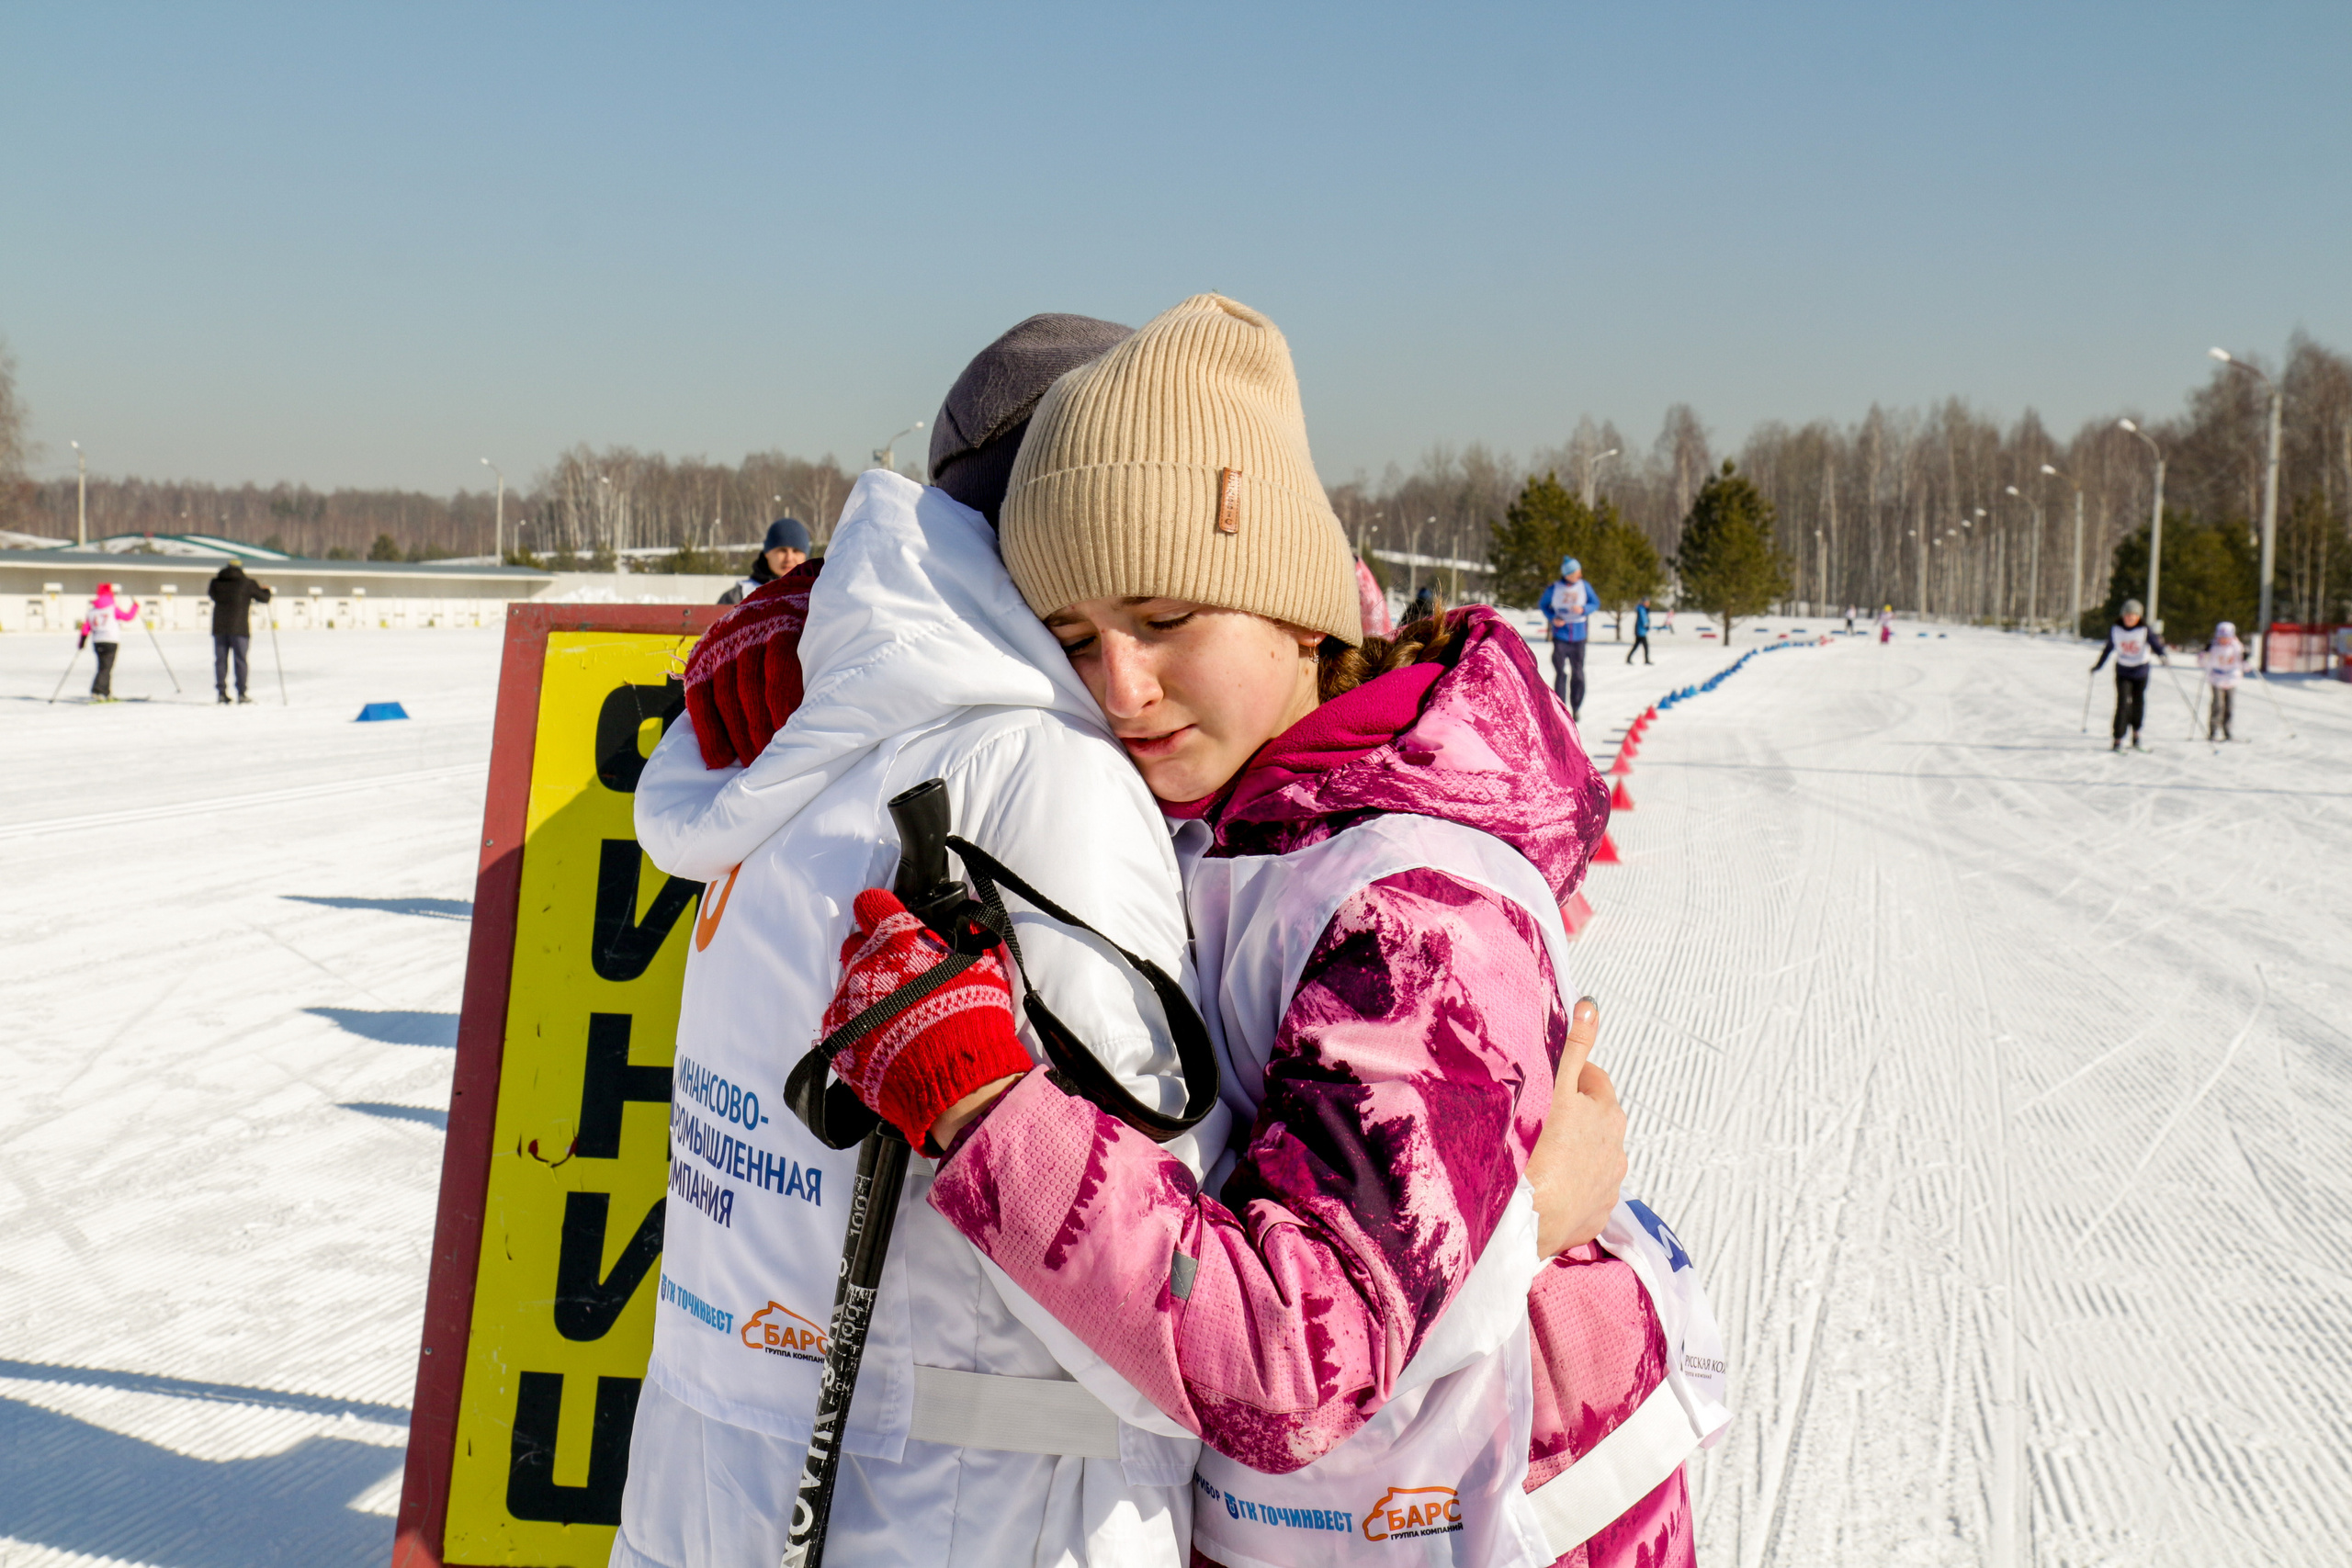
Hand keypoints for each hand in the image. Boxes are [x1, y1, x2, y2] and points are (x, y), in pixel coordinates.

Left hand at [682, 562, 820, 769]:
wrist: (791, 591)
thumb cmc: (761, 641)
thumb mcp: (733, 658)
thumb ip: (725, 692)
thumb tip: (721, 752)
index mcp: (706, 654)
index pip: (701, 697)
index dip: (710, 733)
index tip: (720, 762)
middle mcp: (724, 642)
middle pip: (727, 698)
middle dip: (741, 736)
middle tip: (756, 768)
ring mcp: (753, 633)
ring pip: (751, 688)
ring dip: (761, 726)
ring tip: (773, 755)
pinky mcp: (783, 627)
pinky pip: (780, 671)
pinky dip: (783, 701)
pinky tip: (789, 724)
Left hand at [821, 889, 1033, 1148]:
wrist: (956, 1084)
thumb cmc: (973, 1020)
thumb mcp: (983, 967)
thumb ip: (969, 937)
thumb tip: (970, 916)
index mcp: (897, 939)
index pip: (871, 904)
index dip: (879, 910)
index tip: (887, 919)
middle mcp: (864, 965)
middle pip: (854, 945)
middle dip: (874, 956)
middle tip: (901, 979)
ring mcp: (847, 1004)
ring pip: (848, 988)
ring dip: (868, 996)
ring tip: (897, 1021)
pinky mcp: (838, 1040)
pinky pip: (842, 1025)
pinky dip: (859, 1030)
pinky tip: (884, 1043)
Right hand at [1526, 997, 1627, 1255]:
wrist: (1532, 1217)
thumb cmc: (1542, 1151)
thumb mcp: (1558, 1089)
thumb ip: (1576, 1047)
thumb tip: (1591, 1005)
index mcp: (1609, 1115)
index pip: (1595, 1081)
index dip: (1571, 1079)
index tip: (1549, 1084)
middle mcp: (1616, 1150)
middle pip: (1595, 1120)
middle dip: (1574, 1115)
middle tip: (1539, 1119)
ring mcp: (1607, 1186)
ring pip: (1590, 1157)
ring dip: (1572, 1152)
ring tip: (1540, 1155)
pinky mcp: (1594, 1215)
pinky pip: (1584, 1194)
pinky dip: (1570, 1187)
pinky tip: (1546, 1185)